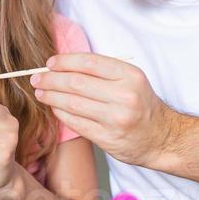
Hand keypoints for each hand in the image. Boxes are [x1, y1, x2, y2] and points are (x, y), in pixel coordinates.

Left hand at [30, 53, 177, 166]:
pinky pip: (76, 123)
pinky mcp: (108, 138)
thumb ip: (103, 71)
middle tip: (37, 78)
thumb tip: (64, 65)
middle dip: (51, 79)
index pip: (89, 62)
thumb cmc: (142, 105)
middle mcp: (124, 96)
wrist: (162, 137)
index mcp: (130, 76)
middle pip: (76, 83)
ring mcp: (116, 119)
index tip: (49, 63)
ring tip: (40, 92)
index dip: (64, 61)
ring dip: (51, 96)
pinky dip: (61, 114)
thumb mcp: (131, 80)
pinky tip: (54, 108)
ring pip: (72, 103)